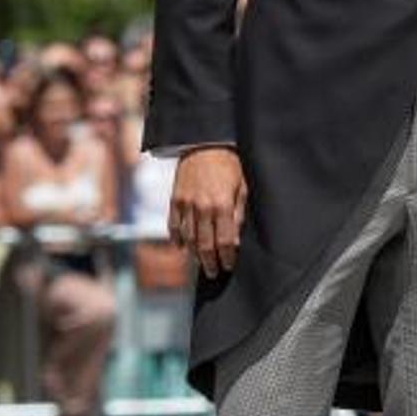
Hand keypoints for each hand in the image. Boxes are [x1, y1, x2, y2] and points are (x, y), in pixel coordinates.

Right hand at [169, 147, 247, 278]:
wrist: (204, 142)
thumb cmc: (229, 164)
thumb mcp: (243, 186)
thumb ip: (239, 213)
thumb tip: (235, 238)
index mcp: (222, 204)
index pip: (225, 240)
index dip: (227, 256)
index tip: (229, 266)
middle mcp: (202, 207)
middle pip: (204, 244)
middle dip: (210, 262)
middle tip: (213, 272)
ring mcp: (185, 204)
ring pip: (188, 238)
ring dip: (194, 254)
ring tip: (200, 263)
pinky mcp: (174, 199)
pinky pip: (173, 225)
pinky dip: (177, 238)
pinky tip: (181, 247)